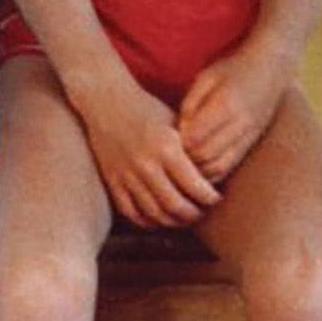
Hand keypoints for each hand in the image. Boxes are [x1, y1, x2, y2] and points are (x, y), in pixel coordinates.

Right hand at [69, 74, 221, 228]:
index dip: (210, 198)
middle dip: (194, 214)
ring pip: (154, 213)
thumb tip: (212, 177)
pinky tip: (157, 218)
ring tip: (183, 218)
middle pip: (176, 206)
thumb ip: (191, 151)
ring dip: (172, 221)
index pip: (196, 187)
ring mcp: (126, 174)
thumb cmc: (146, 109)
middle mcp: (146, 164)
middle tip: (201, 212)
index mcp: (166, 148)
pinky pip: (130, 211)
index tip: (215, 198)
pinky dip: (146, 221)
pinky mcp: (111, 179)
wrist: (105, 99)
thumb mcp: (175, 124)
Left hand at [178, 44, 297, 182]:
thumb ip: (191, 103)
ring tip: (181, 164)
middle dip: (185, 159)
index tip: (164, 140)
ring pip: (220, 165)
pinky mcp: (252, 143)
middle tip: (168, 156)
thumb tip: (179, 131)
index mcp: (226, 104)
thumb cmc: (233, 70)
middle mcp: (240, 124)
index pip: (196, 136)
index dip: (177, 143)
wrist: (272, 69)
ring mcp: (249, 136)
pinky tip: (198, 169)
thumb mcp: (207, 78)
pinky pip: (230, 166)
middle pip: (207, 154)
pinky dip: (212, 172)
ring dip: (198, 170)